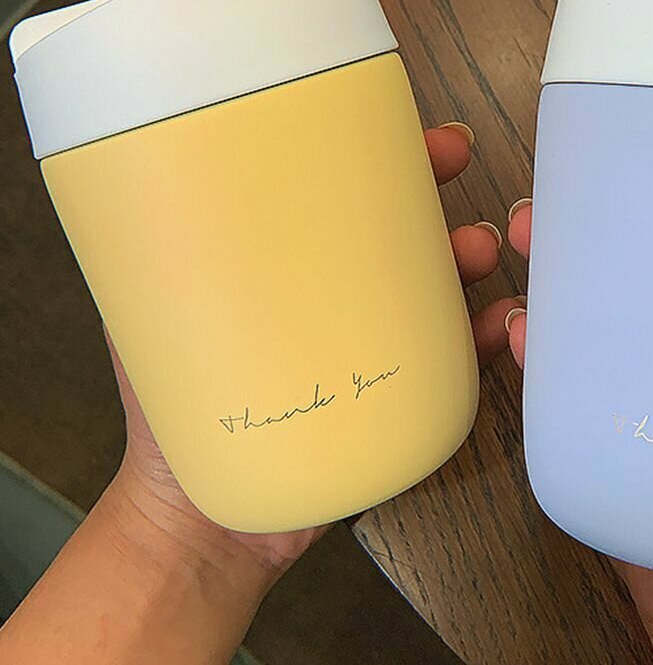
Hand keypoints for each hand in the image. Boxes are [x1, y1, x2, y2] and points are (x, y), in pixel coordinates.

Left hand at [109, 122, 519, 587]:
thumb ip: (153, 268)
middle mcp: (337, 300)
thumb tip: (139, 185)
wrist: (206, 530)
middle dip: (438, 197)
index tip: (424, 139)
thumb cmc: (171, 428)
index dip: (387, 158)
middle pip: (400, 230)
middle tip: (455, 172)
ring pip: (438, 284)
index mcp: (291, 270)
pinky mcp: (401, 395)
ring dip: (469, 257)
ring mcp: (374, 345)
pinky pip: (456, 356)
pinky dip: (481, 335)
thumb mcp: (149, 334)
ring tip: (477, 252)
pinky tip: (497, 325)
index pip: (342, 195)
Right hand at [504, 199, 652, 664]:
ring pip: (573, 309)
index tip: (639, 170)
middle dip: (578, 226)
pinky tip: (518, 332)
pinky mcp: (593, 426)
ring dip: (542, 270)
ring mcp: (629, 384)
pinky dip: (526, 344)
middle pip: (617, 267)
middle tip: (554, 206)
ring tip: (526, 246)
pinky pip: (548, 375)